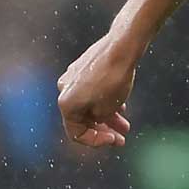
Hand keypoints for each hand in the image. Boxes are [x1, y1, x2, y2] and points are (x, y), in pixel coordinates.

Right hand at [56, 34, 136, 148]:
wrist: (122, 47)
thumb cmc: (114, 80)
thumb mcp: (107, 110)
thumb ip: (98, 120)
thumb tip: (98, 118)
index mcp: (65, 104)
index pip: (76, 133)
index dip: (96, 141)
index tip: (114, 140)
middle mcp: (64, 89)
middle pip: (82, 118)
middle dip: (103, 129)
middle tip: (121, 137)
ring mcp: (72, 76)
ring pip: (88, 103)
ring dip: (106, 116)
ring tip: (125, 124)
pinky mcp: (83, 66)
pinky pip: (91, 90)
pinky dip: (104, 100)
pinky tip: (121, 105)